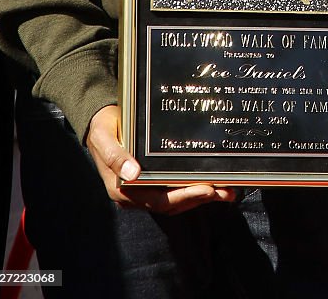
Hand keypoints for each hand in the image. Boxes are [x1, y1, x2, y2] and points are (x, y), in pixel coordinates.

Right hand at [86, 105, 235, 213]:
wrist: (99, 123)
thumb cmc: (104, 128)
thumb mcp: (105, 138)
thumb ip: (116, 155)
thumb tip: (132, 173)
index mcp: (122, 189)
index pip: (159, 200)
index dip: (184, 196)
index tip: (207, 189)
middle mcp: (135, 195)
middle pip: (173, 203)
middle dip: (200, 198)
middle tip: (227, 191)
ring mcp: (144, 190)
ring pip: (177, 200)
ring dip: (202, 196)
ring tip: (228, 190)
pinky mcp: (152, 182)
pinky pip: (175, 191)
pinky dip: (194, 189)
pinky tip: (212, 183)